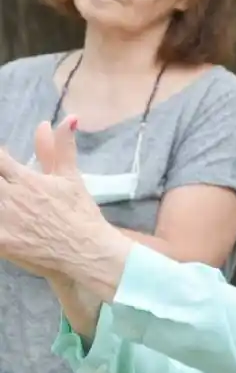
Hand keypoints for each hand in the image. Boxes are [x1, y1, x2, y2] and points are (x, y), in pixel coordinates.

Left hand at [0, 117, 107, 275]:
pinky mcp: (3, 242)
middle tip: (7, 188)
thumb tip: (69, 118)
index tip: (3, 163)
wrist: (90, 254)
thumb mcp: (72, 179)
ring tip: (7, 201)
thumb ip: (62, 148)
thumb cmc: (82, 217)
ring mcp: (5, 220)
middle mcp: (11, 196)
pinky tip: (3, 224)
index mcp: (25, 179)